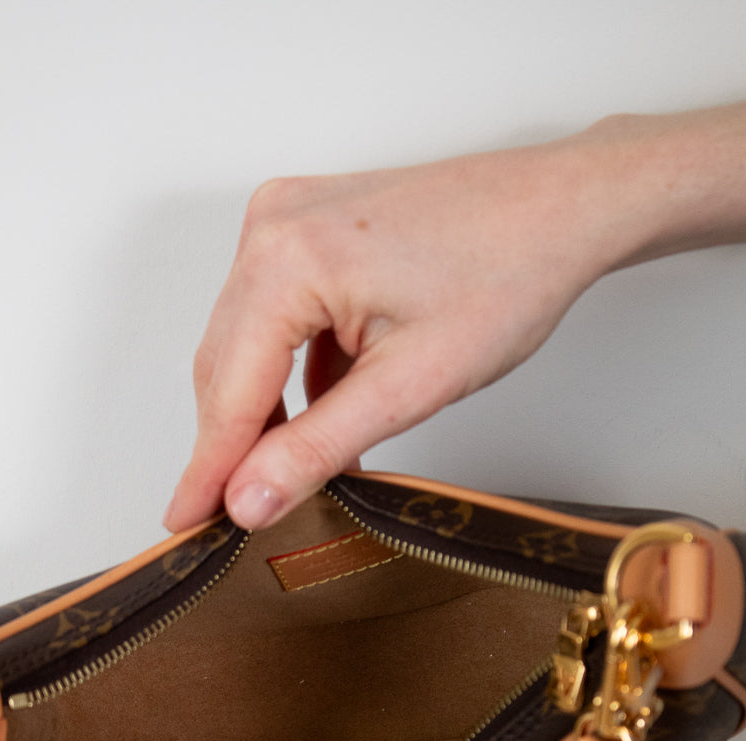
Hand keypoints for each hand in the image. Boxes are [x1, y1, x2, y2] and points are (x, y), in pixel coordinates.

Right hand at [165, 132, 632, 531]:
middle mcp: (272, 226)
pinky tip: (325, 418)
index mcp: (285, 259)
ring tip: (291, 473)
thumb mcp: (410, 385)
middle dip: (233, 444)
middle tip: (230, 516)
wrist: (562, 210)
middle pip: (226, 366)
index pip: (228, 393)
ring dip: (268, 412)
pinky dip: (295, 374)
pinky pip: (279, 318)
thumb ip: (317, 447)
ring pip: (249, 344)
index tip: (183, 525)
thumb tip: (248, 499)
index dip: (207, 470)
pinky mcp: (312, 227)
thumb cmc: (508, 275)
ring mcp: (289, 219)